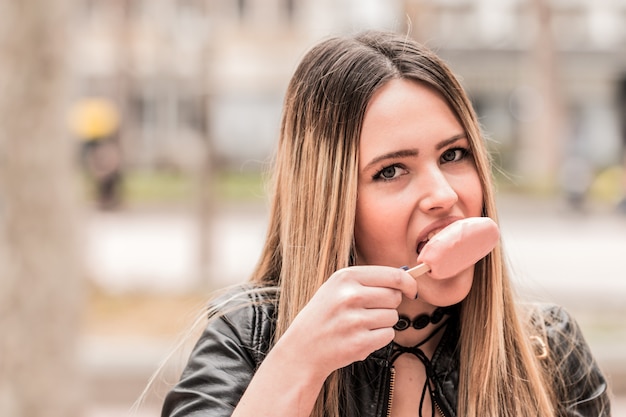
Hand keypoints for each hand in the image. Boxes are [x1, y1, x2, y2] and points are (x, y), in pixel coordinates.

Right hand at [274, 265, 416, 380]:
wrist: (303, 347)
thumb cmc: (324, 314)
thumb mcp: (337, 287)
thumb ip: (369, 280)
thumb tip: (406, 277)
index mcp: (346, 277)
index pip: (393, 275)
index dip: (408, 283)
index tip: (411, 290)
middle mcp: (350, 296)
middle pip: (395, 297)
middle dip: (388, 304)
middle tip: (369, 311)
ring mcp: (354, 321)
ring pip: (393, 317)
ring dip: (383, 322)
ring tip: (360, 325)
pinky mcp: (359, 343)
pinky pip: (388, 335)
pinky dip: (379, 338)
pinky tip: (360, 336)